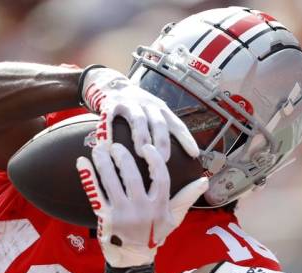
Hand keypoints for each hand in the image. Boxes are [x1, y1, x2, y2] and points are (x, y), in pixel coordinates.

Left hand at [76, 140, 208, 267]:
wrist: (133, 260)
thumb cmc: (153, 235)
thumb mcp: (173, 218)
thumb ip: (186, 197)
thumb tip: (204, 181)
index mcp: (159, 206)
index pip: (160, 177)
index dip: (154, 160)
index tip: (146, 147)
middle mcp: (142, 210)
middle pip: (133, 177)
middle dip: (123, 158)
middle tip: (116, 144)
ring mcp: (123, 215)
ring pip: (112, 182)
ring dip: (104, 162)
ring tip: (99, 147)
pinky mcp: (106, 219)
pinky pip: (96, 193)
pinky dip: (88, 177)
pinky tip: (82, 162)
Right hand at [79, 67, 198, 160]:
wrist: (111, 85)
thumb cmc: (136, 106)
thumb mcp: (153, 112)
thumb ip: (163, 129)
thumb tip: (180, 155)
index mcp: (160, 109)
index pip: (176, 124)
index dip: (186, 138)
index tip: (194, 154)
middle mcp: (147, 105)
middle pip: (158, 122)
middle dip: (162, 141)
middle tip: (164, 159)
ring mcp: (129, 104)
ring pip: (138, 119)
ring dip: (141, 135)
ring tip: (141, 153)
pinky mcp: (110, 105)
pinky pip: (109, 118)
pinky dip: (108, 131)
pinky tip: (107, 147)